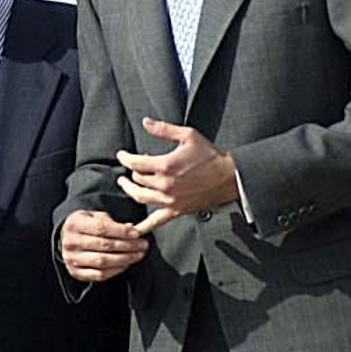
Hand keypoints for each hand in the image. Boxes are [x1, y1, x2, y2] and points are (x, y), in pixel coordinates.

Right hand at [59, 210, 147, 282]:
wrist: (67, 238)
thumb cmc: (85, 225)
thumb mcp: (94, 216)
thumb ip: (112, 222)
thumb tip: (131, 229)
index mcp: (74, 224)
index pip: (101, 228)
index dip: (121, 231)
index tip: (137, 233)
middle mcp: (70, 242)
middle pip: (104, 245)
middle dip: (127, 246)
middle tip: (143, 245)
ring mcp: (71, 259)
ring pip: (103, 261)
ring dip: (125, 259)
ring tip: (138, 255)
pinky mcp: (76, 272)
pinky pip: (99, 275)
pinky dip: (115, 270)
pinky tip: (126, 264)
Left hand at [116, 118, 238, 236]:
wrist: (229, 177)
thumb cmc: (210, 156)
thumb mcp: (188, 136)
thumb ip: (164, 129)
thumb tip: (146, 122)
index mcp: (165, 165)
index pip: (135, 163)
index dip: (125, 158)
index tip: (121, 155)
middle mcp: (164, 184)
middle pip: (137, 179)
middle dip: (132, 171)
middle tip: (131, 166)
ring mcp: (169, 199)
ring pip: (140, 197)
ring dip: (130, 190)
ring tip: (125, 184)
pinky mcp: (176, 210)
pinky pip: (156, 221)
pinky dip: (143, 226)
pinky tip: (133, 229)